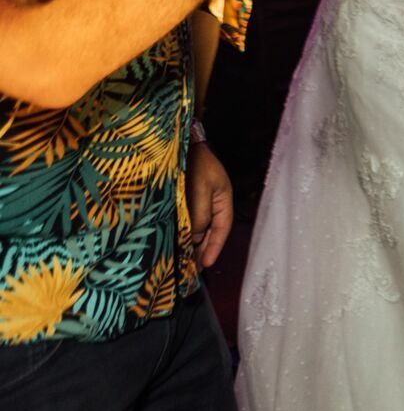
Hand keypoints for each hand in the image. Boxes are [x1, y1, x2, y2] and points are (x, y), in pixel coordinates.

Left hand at [186, 142, 233, 269]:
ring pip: (198, 226)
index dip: (215, 247)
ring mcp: (199, 199)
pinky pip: (187, 219)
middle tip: (192, 269)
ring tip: (183, 260)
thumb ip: (198, 215)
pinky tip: (174, 240)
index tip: (205, 265)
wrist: (180, 142)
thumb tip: (193, 239)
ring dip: (191, 242)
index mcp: (222, 199)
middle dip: (202, 248)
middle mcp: (212, 201)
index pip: (222, 228)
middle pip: (210, 230)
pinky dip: (183, 231)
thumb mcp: (199, 190)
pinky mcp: (184, 197)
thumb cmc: (193, 164)